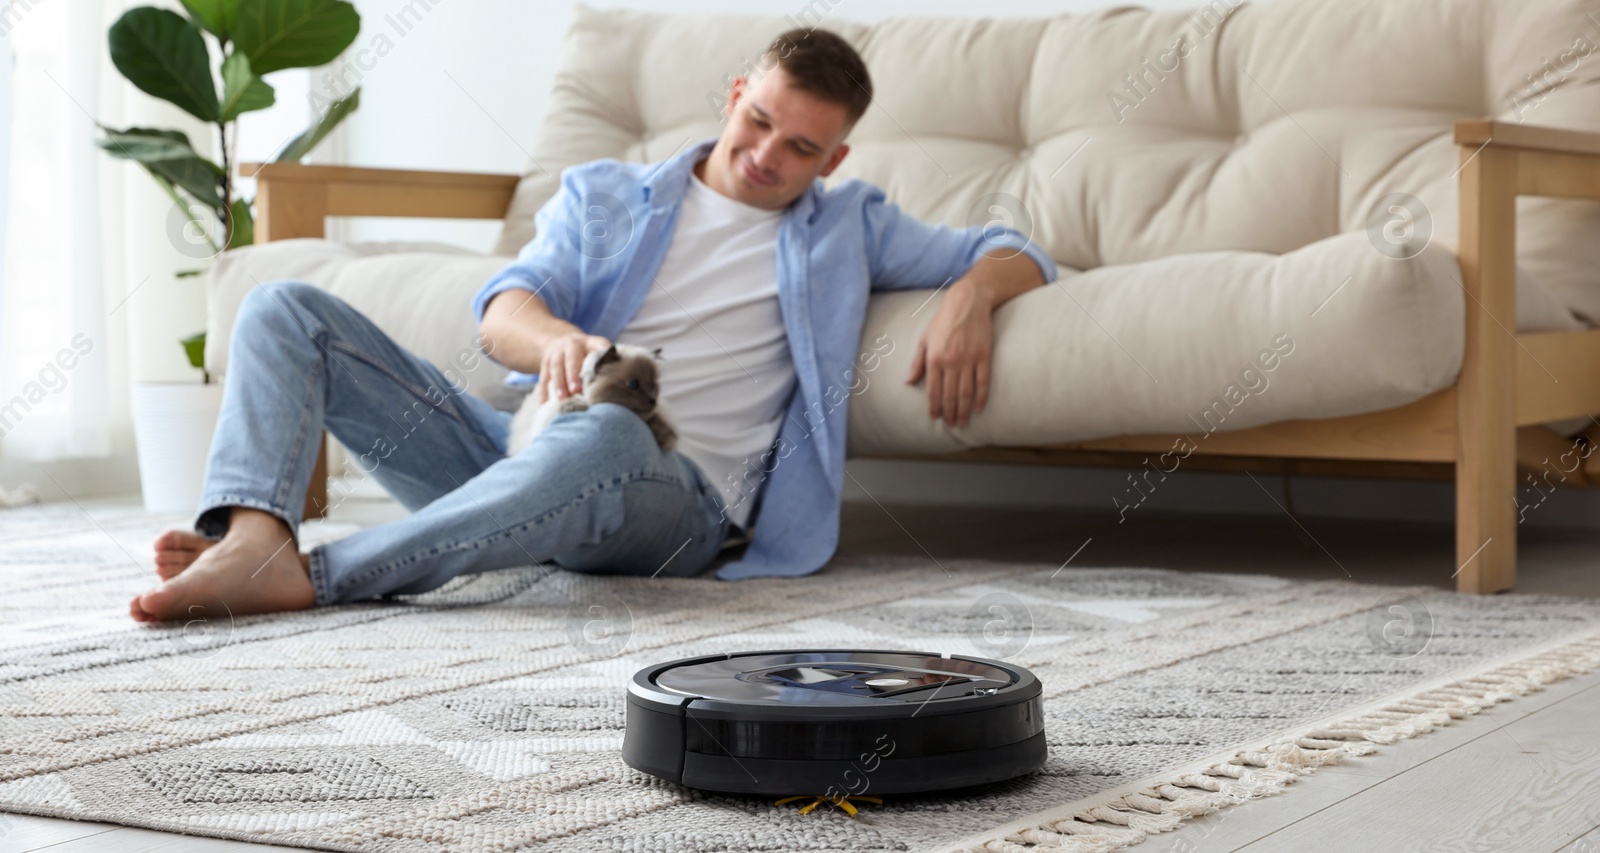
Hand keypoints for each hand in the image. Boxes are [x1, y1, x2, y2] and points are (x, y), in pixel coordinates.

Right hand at [537, 332, 611, 403]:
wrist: (560, 341)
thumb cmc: (586, 353)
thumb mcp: (597, 350)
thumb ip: (610, 363)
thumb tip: (629, 384)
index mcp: (589, 342)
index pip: (598, 345)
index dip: (602, 351)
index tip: (605, 358)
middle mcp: (571, 345)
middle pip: (571, 359)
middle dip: (573, 375)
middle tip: (576, 390)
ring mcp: (556, 354)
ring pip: (556, 368)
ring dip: (558, 383)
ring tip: (562, 398)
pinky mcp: (545, 364)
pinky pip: (543, 378)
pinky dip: (543, 392)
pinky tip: (544, 404)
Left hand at [905, 281, 993, 425]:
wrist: (967, 303)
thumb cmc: (943, 321)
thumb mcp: (925, 339)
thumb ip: (917, 362)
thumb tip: (908, 381)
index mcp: (934, 358)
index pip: (933, 390)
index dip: (934, 406)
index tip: (935, 417)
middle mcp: (950, 361)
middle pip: (950, 394)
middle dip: (949, 412)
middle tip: (950, 424)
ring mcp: (968, 360)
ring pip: (965, 391)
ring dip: (963, 409)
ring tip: (962, 421)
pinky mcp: (983, 356)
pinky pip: (983, 381)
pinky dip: (981, 396)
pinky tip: (978, 408)